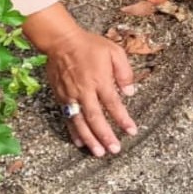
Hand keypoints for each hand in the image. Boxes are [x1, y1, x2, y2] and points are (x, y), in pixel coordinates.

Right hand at [24, 4, 136, 157]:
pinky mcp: (61, 97)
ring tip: (98, 152)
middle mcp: (85, 90)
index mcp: (100, 79)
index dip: (122, 119)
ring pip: (81, 122)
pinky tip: (79, 142)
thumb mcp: (114, 51)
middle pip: (96, 118)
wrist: (61, 41)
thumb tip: (130, 92)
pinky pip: (67, 118)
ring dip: (90, 139)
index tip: (131, 131)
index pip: (113, 104)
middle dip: (106, 135)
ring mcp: (71, 96)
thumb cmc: (90, 45)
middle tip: (115, 149)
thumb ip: (124, 72)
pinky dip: (73, 132)